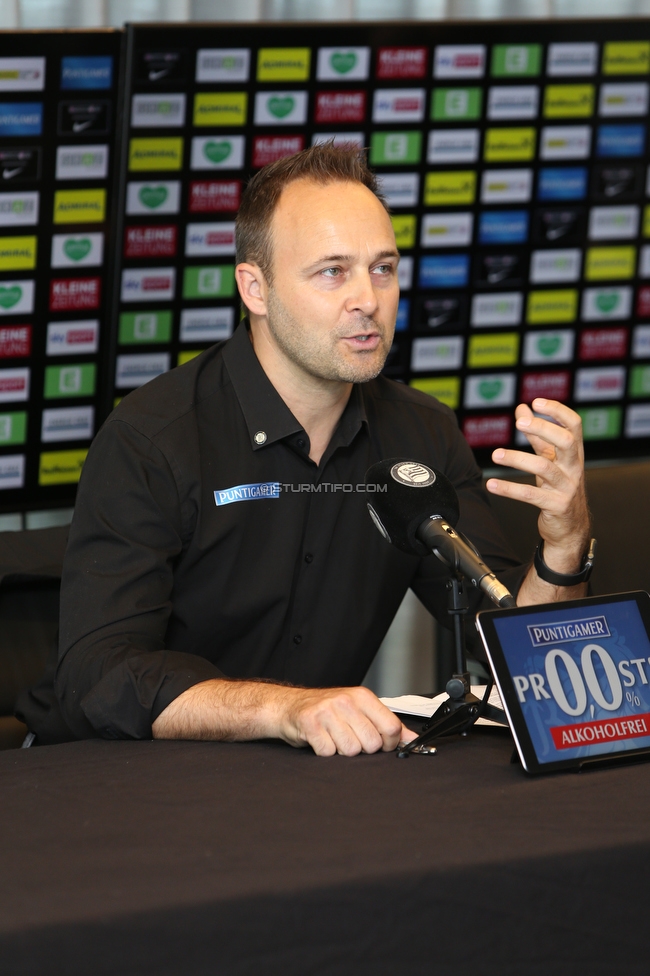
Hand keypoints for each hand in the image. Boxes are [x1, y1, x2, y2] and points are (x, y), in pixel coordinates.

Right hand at [153, 677, 416, 756]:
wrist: (287, 707)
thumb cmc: (327, 712)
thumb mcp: (360, 713)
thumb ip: (388, 726)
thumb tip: (414, 740)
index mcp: (363, 696)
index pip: (391, 728)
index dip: (388, 744)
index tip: (378, 745)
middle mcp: (346, 700)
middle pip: (372, 743)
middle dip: (362, 749)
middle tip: (347, 739)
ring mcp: (327, 710)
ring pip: (351, 750)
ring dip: (341, 752)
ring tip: (332, 739)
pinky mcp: (309, 723)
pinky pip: (328, 752)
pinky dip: (324, 753)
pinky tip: (319, 741)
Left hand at [485, 398, 589, 573]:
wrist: (570, 527)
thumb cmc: (559, 487)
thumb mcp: (550, 460)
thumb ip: (537, 435)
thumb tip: (522, 409)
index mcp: (574, 453)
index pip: (574, 425)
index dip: (557, 411)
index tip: (536, 401)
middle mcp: (574, 468)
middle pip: (565, 441)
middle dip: (543, 428)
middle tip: (519, 423)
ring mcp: (567, 487)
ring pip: (543, 467)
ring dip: (517, 458)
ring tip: (495, 454)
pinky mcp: (557, 506)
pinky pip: (530, 495)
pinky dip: (509, 489)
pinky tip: (491, 484)